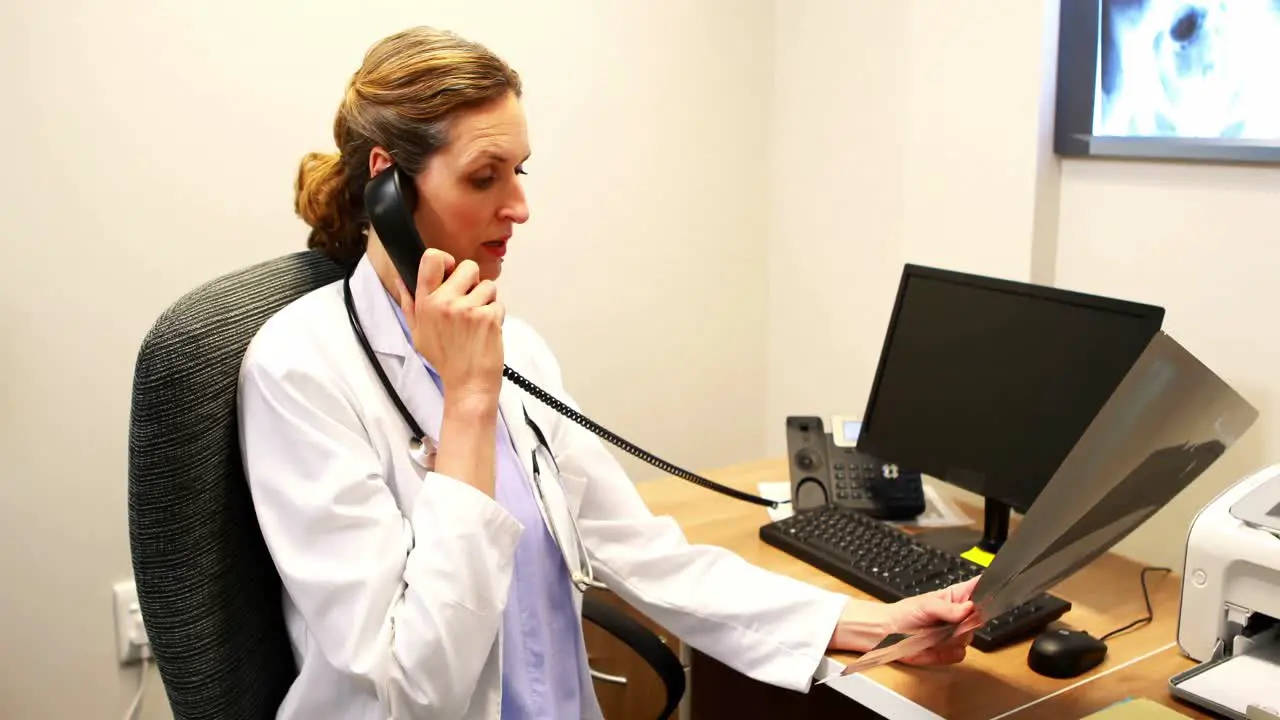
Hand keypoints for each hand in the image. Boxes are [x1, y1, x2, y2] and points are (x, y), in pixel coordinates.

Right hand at [395, 249, 504, 402]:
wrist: (468, 384)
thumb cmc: (445, 360)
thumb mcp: (418, 333)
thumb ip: (409, 304)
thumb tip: (400, 279)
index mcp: (425, 302)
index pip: (432, 259)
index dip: (447, 260)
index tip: (451, 272)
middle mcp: (444, 302)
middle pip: (468, 267)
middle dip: (473, 282)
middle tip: (469, 302)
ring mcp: (467, 309)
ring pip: (488, 285)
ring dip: (487, 300)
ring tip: (477, 321)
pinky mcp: (487, 317)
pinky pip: (498, 303)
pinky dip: (496, 315)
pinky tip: (486, 331)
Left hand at [830, 577, 980, 665]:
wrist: (888, 634)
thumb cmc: (904, 613)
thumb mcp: (925, 605)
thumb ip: (948, 608)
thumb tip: (969, 608)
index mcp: (956, 596)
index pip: (980, 588)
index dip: (990, 590)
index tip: (992, 594)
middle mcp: (960, 615)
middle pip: (980, 618)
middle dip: (967, 622)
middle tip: (951, 623)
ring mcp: (956, 634)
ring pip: (970, 638)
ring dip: (952, 638)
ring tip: (933, 634)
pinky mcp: (950, 651)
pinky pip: (960, 654)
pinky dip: (946, 652)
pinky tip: (932, 646)